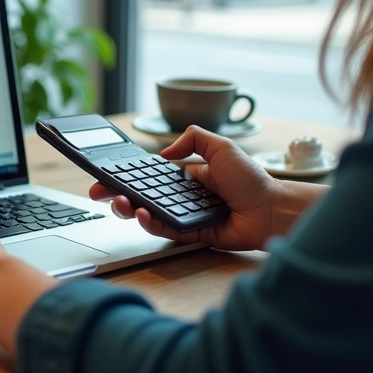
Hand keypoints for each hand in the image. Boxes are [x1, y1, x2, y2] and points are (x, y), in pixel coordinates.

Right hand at [90, 126, 284, 250]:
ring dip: (130, 209)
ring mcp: (186, 215)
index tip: (108, 174)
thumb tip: (165, 152)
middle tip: (100, 193)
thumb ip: (194, 138)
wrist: (272, 209)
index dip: (129, 176)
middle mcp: (184, 196)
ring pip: (150, 214)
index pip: (150, 176)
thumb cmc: (253, 180)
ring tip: (120, 204)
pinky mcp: (192, 234)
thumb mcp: (222, 146)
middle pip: (143, 196)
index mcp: (187, 176)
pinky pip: (166, 230)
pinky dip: (151, 223)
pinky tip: (142, 214)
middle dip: (119, 194)